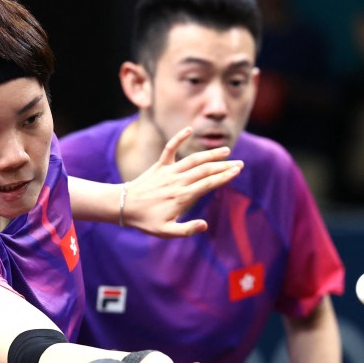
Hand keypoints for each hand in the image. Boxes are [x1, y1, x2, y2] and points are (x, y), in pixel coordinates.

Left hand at [123, 127, 242, 237]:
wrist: (123, 206)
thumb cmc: (146, 221)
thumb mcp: (166, 232)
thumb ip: (187, 230)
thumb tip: (205, 225)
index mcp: (182, 197)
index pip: (208, 184)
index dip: (224, 177)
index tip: (237, 171)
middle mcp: (177, 181)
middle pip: (205, 170)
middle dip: (223, 166)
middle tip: (240, 164)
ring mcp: (168, 172)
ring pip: (193, 160)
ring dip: (210, 154)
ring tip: (226, 151)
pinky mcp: (159, 166)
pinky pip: (170, 148)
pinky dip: (178, 138)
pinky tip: (189, 130)